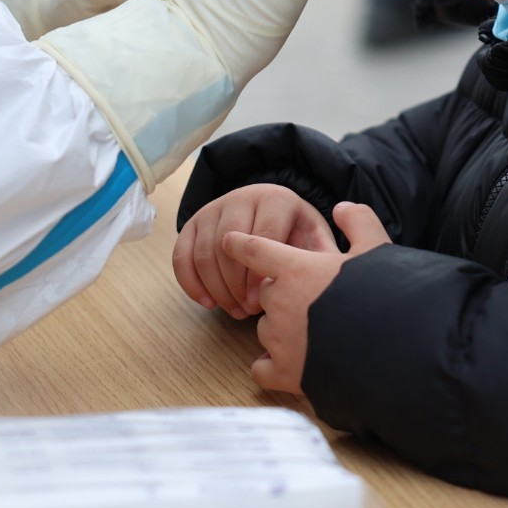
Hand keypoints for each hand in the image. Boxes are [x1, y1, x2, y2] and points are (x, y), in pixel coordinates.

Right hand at [172, 185, 334, 319]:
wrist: (271, 209)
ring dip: (216, 288)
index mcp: (276, 199)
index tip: (262, 304)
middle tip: (247, 311)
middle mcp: (241, 197)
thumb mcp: (314, 238)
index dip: (258, 275)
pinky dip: (191, 283)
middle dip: (235, 284)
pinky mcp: (193, 223)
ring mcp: (214, 208)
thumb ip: (321, 255)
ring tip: (234, 310)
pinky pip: (182, 255)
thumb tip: (324, 279)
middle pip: (227, 244)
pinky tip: (208, 303)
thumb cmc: (296, 232)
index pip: (261, 237)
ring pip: (204, 252)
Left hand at [219, 202, 392, 394]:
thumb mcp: (376, 248)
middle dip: (281, 294)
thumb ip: (358, 222)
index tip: (229, 242)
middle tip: (313, 299)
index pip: (256, 250)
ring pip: (265, 328)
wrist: (394, 346)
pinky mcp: (285, 373)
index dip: (242, 245)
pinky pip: (262, 368)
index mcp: (296, 269)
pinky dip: (271, 366)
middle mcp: (280, 302)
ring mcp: (280, 340)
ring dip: (280, 328)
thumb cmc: (384, 293)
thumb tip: (342, 208)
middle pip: (265, 292)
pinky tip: (289, 363)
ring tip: (313, 331)